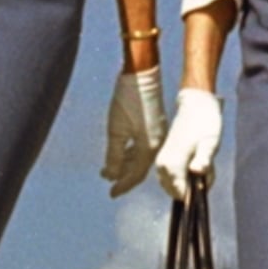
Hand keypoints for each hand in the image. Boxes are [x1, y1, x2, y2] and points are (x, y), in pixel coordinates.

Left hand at [99, 63, 166, 196]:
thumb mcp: (116, 131)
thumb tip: (111, 176)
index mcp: (149, 147)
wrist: (143, 74)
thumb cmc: (128, 101)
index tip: (111, 194)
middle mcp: (158, 143)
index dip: (122, 185)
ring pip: (142, 157)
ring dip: (126, 163)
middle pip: (140, 168)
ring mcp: (159, 134)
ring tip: (109, 168)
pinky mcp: (156, 125)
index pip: (135, 175)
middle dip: (123, 175)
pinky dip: (132, 152)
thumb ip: (114, 156)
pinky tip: (122, 152)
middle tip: (108, 182)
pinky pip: (144, 146)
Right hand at [153, 82, 223, 195]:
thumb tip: (197, 172)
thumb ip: (204, 159)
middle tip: (207, 166)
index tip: (206, 175)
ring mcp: (161, 164)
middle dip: (194, 186)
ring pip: (178, 186)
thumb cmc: (205, 124)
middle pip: (179, 193)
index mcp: (171, 165)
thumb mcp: (210, 142)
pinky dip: (187, 174)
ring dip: (192, 180)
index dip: (196, 192)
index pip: (181, 195)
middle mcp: (162, 167)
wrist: (196, 106)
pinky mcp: (164, 160)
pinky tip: (197, 160)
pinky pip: (175, 178)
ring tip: (204, 161)